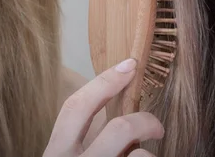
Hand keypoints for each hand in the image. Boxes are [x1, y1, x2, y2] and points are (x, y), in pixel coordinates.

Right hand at [44, 59, 163, 156]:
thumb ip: (84, 140)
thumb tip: (116, 109)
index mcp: (57, 152)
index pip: (76, 106)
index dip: (104, 82)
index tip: (129, 65)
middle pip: (118, 128)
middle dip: (144, 120)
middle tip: (157, 128)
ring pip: (138, 156)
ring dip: (148, 156)